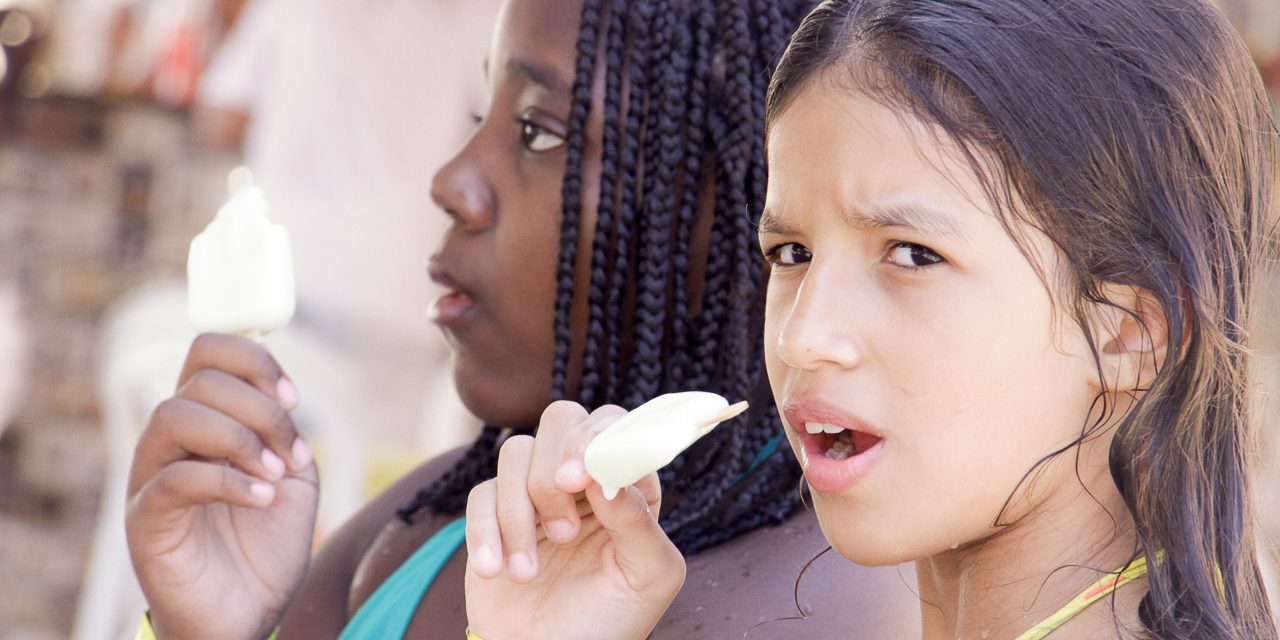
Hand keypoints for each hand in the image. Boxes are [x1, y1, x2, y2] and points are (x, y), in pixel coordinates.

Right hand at [125, 333, 318, 639]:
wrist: (248, 613)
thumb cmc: (265, 544)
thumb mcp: (293, 475)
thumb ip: (287, 429)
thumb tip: (280, 393)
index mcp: (206, 420)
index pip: (208, 351)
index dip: (253, 359)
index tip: (294, 397)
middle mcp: (171, 440)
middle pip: (199, 381)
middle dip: (261, 409)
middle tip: (292, 453)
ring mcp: (151, 476)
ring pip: (175, 416)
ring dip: (239, 439)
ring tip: (274, 475)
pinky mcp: (146, 518)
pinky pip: (173, 478)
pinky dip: (227, 481)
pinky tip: (262, 500)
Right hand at [464, 402, 685, 639]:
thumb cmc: (610, 620)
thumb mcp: (649, 575)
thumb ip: (639, 521)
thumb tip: (606, 474)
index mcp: (629, 484)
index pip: (617, 426)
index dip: (597, 439)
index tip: (580, 478)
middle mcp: (583, 478)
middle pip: (562, 418)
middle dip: (555, 462)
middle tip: (562, 519)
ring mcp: (535, 491)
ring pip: (516, 452)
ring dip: (520, 512)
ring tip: (530, 571)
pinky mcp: (493, 512)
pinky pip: (482, 494)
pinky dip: (487, 532)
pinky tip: (499, 572)